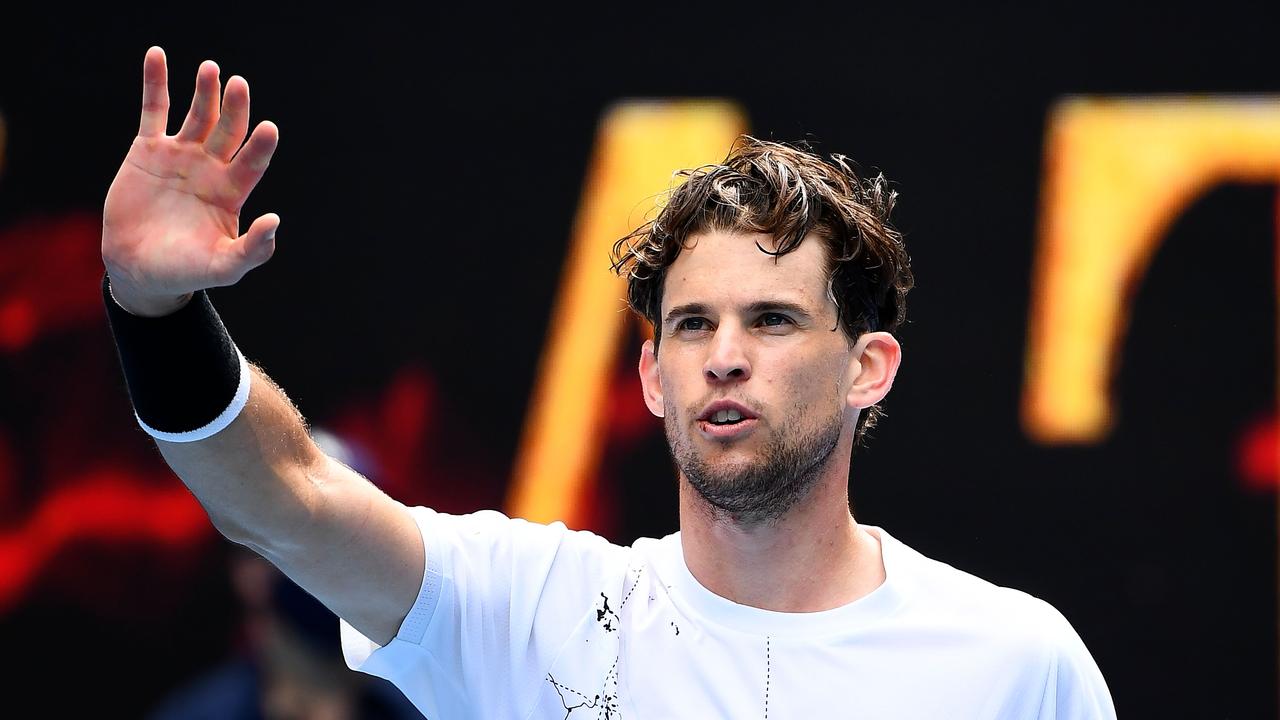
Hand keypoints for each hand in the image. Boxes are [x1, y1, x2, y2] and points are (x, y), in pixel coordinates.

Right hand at [102, 47, 279, 315]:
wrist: (140, 270)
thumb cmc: (186, 271)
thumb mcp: (224, 267)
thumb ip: (252, 250)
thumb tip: (274, 221)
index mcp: (233, 191)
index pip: (253, 161)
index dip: (260, 145)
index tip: (269, 128)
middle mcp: (211, 168)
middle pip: (229, 130)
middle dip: (235, 108)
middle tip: (238, 85)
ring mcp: (181, 156)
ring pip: (198, 115)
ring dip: (205, 92)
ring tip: (211, 69)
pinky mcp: (148, 150)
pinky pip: (154, 109)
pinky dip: (156, 82)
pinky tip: (158, 56)